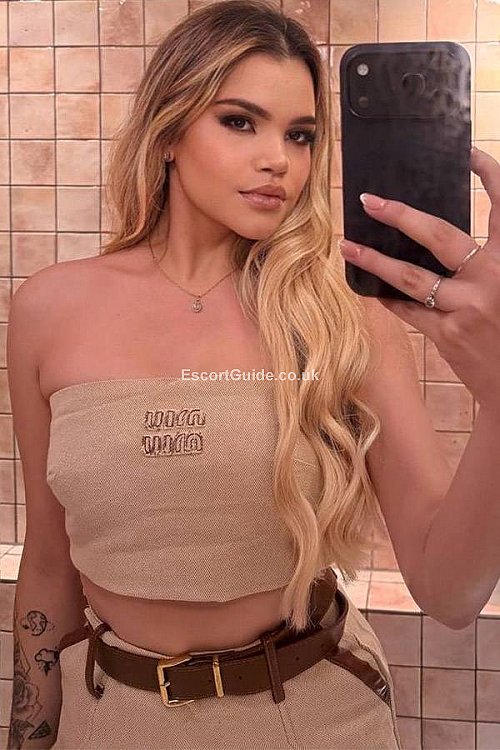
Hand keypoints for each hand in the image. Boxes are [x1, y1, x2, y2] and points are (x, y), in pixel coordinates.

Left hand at [338, 146, 499, 414]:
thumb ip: (489, 260)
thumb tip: (445, 239)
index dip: (488, 174)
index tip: (467, 153)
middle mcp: (490, 279)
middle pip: (438, 235)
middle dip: (399, 215)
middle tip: (368, 201)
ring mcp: (466, 308)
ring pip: (411, 277)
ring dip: (374, 260)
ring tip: (347, 246)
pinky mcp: (447, 335)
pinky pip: (408, 310)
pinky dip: (388, 297)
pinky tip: (370, 286)